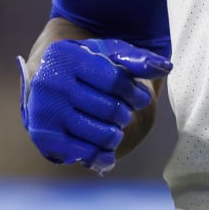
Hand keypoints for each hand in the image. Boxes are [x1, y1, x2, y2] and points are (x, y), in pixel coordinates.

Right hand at [18, 38, 171, 173]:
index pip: (115, 80)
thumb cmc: (87, 65)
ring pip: (99, 133)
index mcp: (67, 56)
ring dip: (116, 135)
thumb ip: (137, 59)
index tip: (142, 99)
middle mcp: (51, 82)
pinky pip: (83, 152)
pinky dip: (100, 155)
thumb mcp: (109, 54)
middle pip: (109, 109)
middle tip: (124, 115)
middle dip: (125, 115)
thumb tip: (164, 67)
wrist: (50, 81)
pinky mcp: (44, 136)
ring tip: (115, 130)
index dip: (135, 93)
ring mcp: (45, 111)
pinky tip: (108, 152)